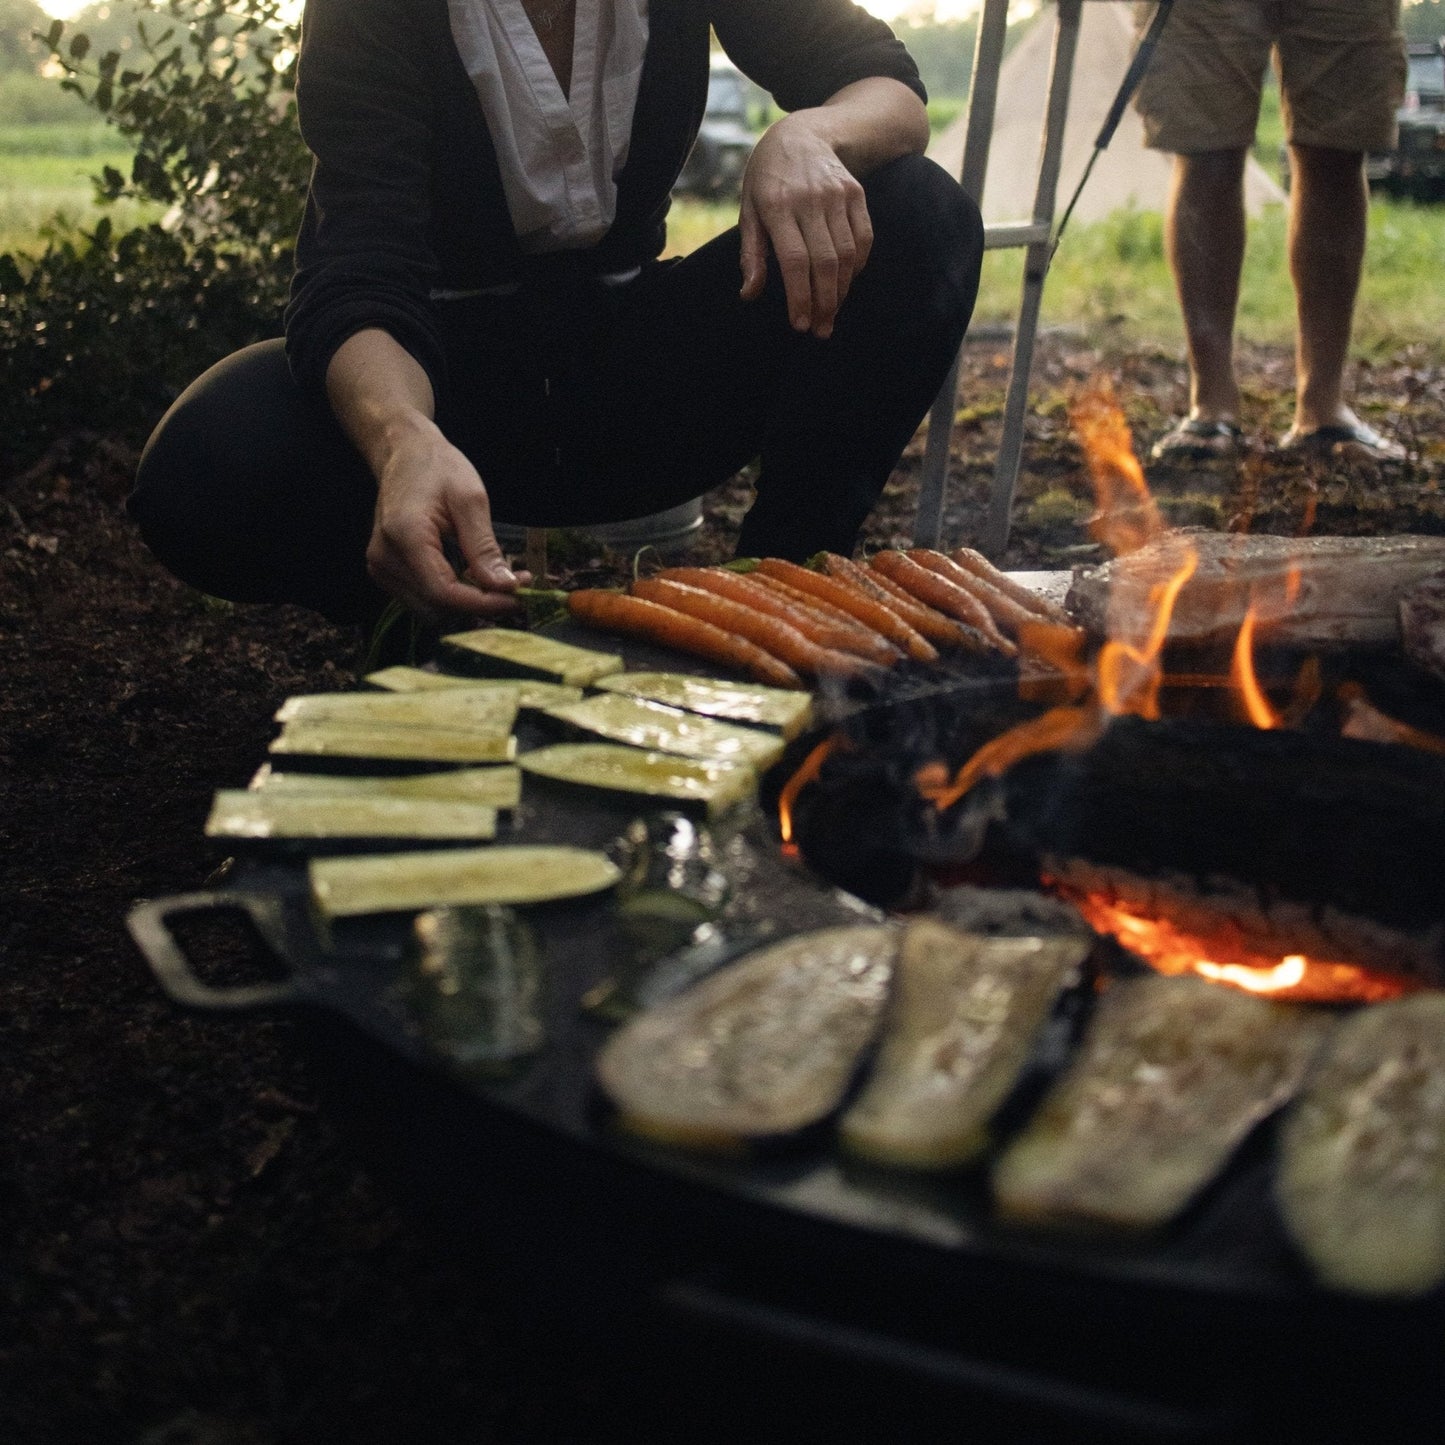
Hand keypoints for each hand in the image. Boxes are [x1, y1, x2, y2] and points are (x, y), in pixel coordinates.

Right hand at [366, 420, 530, 618]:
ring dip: (466, 604)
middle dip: (478, 604)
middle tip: (515, 586)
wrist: (404, 455)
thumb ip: (484, 547)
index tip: (518, 599)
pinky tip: (470, 578)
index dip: (484, 604)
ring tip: (494, 581)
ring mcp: (381, 567)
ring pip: (430, 611)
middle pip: (437, 608)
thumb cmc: (437, 468)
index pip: (444, 593)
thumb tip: (506, 587)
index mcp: (404, 537)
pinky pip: (422, 600)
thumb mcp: (470, 500)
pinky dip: (451, 597)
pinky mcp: (385, 572)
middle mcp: (384, 558)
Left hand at [738, 111, 872, 340]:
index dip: (800, 296)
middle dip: (824, 302)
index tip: (800, 324)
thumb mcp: (749, 210)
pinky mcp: (856, 193)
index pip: (794, 261)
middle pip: (825, 262)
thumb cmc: (768, 179)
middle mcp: (810, 199)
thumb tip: (749, 294)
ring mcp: (836, 195)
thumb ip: (752, 254)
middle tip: (820, 330)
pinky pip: (863, 238)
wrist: (802, 133)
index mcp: (777, 205)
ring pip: (846, 254)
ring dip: (842, 291)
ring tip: (832, 314)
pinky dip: (857, 266)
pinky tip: (847, 283)